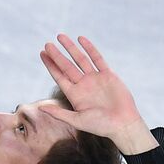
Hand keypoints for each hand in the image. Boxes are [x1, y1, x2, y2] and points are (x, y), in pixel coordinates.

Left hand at [38, 35, 149, 150]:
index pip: (59, 76)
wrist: (122, 124)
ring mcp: (95, 78)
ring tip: (61, 37)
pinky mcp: (108, 75)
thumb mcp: (77, 120)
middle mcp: (83, 85)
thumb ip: (59, 113)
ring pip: (80, 59)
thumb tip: (40, 108)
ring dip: (71, 48)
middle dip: (57, 55)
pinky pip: (97, 58)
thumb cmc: (100, 126)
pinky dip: (90, 48)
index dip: (50, 65)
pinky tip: (81, 39)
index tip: (42, 54)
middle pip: (67, 66)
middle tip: (47, 44)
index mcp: (74, 94)